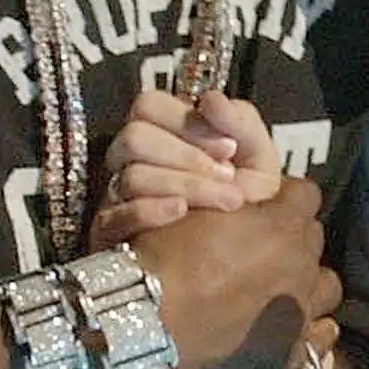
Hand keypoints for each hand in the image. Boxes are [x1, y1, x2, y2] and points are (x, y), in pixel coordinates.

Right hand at [91, 89, 286, 246]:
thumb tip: (210, 99)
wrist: (239, 269)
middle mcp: (131, 160)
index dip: (186, 121)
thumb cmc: (246, 208)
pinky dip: (152, 209)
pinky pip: (116, 214)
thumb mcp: (258, 164)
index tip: (229, 148)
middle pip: (135, 137)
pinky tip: (182, 213)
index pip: (148, 106)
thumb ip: (242, 123)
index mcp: (162, 135)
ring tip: (225, 204)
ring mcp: (116, 196)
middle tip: (228, 178)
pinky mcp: (109, 233)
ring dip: (185, 186)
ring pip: (132, 175)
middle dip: (188, 157)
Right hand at [129, 174, 341, 368]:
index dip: (284, 198)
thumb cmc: (163, 258)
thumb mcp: (192, 204)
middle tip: (260, 248)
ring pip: (325, 286)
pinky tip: (291, 325)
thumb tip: (243, 194)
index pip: (306, 195)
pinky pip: (322, 336)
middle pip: (313, 239)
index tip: (264, 206)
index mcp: (282, 224)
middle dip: (290, 238)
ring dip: (306, 281)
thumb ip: (231, 196)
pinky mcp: (291, 354)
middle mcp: (302, 266)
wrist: (147, 322)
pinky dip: (311, 328)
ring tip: (278, 288)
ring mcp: (300, 312)